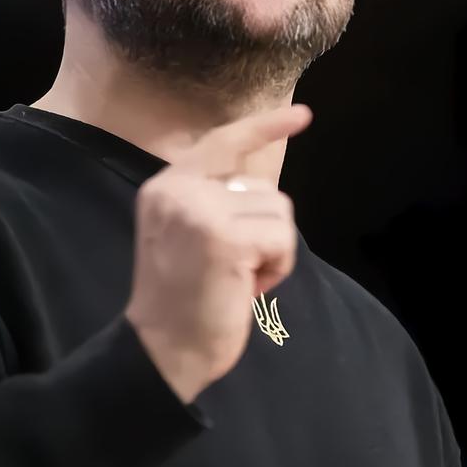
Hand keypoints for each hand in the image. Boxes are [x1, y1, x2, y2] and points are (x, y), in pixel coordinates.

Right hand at [124, 104, 311, 402]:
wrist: (163, 351)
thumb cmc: (183, 301)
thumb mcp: (189, 235)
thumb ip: (216, 202)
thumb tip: (264, 189)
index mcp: (167, 186)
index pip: (222, 143)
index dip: (264, 127)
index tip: (303, 115)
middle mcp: (179, 189)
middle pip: (264, 188)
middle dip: (264, 231)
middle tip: (232, 268)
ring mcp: (201, 211)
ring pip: (279, 212)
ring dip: (272, 251)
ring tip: (238, 278)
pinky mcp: (226, 238)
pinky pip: (282, 238)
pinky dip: (277, 268)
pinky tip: (247, 287)